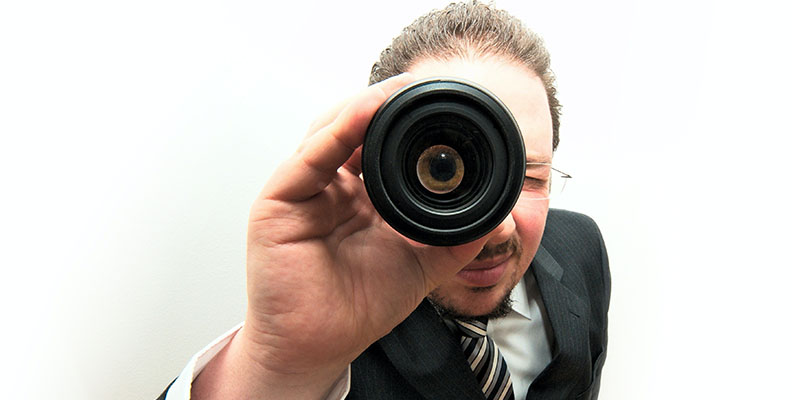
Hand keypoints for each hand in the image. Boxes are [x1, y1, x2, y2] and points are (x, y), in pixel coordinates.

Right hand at [191, 74, 492, 398]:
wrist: (321, 347)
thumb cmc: (360, 307)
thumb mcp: (422, 265)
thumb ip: (455, 238)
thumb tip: (497, 214)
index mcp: (357, 196)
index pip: (377, 145)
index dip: (404, 122)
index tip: (440, 105)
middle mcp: (329, 186)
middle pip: (352, 129)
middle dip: (386, 104)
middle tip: (422, 87)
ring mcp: (303, 191)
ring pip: (328, 131)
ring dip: (364, 107)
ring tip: (400, 90)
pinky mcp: (278, 201)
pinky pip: (310, 157)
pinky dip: (338, 130)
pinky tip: (367, 111)